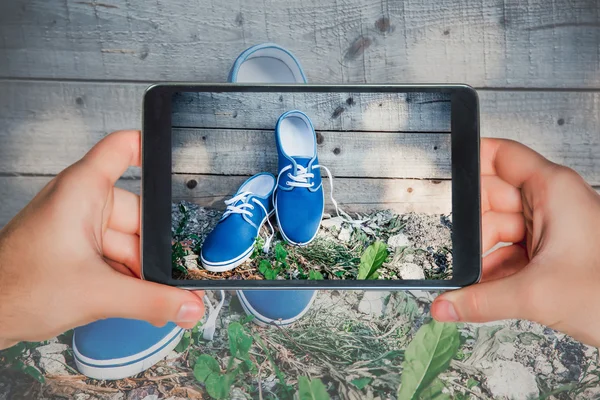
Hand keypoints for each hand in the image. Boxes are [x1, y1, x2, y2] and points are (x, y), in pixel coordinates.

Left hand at [0, 130, 204, 348]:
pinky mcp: (76, 251)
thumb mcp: (97, 293)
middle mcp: (82, 203)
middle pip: (139, 214)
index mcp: (82, 191)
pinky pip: (115, 257)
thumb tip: (189, 305)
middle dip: (156, 251)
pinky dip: (127, 279)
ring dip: (143, 272)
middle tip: (174, 277)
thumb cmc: (15, 289)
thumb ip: (151, 301)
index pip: (123, 149)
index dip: (152, 149)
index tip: (180, 162)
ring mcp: (79, 228)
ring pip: (129, 242)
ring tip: (155, 299)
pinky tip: (138, 302)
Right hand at [432, 138, 599, 345]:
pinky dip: (496, 268)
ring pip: (500, 227)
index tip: (446, 169)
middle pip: (493, 196)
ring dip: (483, 253)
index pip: (502, 156)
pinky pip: (512, 250)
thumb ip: (481, 301)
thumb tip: (445, 305)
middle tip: (459, 249)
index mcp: (553, 190)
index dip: (471, 159)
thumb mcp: (536, 296)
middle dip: (473, 225)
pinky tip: (486, 288)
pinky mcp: (552, 250)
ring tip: (475, 279)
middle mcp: (553, 202)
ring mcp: (553, 227)